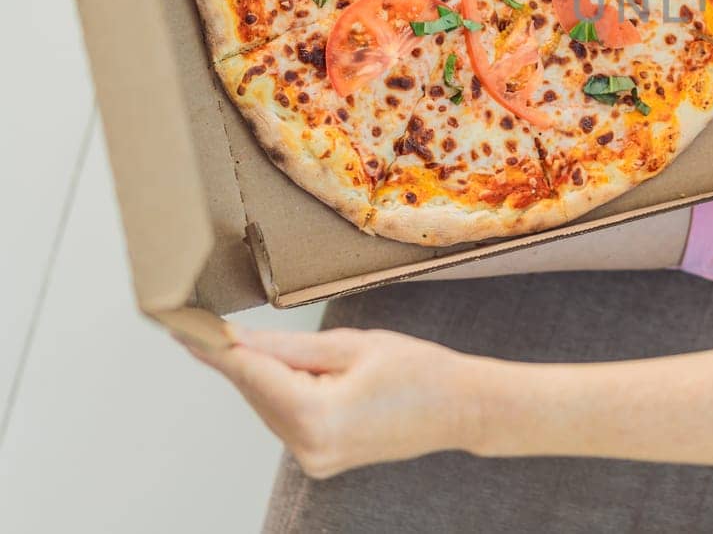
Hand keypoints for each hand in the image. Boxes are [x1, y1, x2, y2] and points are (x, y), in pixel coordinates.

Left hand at [185, 326, 483, 477]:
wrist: (462, 408)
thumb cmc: (420, 370)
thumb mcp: (353, 345)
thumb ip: (289, 347)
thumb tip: (236, 339)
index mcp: (316, 417)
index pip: (249, 374)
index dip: (212, 348)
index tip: (180, 328)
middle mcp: (308, 447)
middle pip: (256, 392)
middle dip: (241, 357)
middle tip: (216, 323)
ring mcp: (314, 459)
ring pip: (269, 405)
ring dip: (267, 374)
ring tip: (298, 347)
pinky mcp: (320, 459)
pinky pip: (287, 418)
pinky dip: (286, 391)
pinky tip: (305, 371)